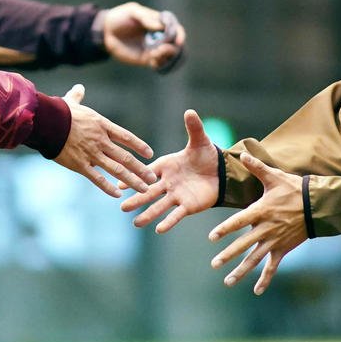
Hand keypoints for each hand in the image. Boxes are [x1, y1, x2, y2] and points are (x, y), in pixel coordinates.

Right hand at [54, 84, 155, 196]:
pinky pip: (97, 178)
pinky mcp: (80, 165)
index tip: (150, 154)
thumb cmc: (58, 111)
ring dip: (131, 180)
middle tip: (152, 178)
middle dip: (141, 169)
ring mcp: (91, 154)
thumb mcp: (71, 102)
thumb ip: (78, 96)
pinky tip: (117, 194)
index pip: (126, 137)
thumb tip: (79, 87)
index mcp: (102, 125)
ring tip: (143, 189)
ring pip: (117, 170)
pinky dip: (108, 187)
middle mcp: (101, 140)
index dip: (139, 146)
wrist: (46, 122)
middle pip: (126, 157)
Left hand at [101, 2, 185, 71]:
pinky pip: (159, 64)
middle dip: (172, 48)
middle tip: (160, 49)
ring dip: (166, 56)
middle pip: (175, 43)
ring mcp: (154, 47)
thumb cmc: (120, 17)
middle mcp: (159, 35)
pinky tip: (152, 62)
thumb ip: (146, 17)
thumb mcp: (132, 11)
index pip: (175, 28)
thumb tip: (161, 27)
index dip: (179, 34)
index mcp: (158, 22)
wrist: (106, 31)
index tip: (177, 41)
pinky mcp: (146, 58)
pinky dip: (160, 64)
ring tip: (153, 54)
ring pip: (169, 55)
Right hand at [120, 109, 218, 231]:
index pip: (147, 172)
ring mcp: (176, 195)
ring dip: (148, 214)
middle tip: (122, 208)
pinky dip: (168, 222)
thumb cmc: (206, 155)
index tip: (120, 184)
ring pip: (159, 206)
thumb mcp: (200, 141)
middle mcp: (167, 183)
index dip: (134, 177)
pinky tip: (158, 230)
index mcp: (166, 166)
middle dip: (136, 199)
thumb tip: (190, 111)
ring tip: (135, 223)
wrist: (220, 172)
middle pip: (148, 192)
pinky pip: (176, 215)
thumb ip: (193, 128)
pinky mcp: (187, 206)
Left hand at [208, 152, 308, 294]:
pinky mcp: (283, 249)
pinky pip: (272, 266)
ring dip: (241, 271)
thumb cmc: (294, 189)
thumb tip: (242, 153)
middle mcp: (265, 229)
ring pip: (255, 259)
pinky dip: (264, 279)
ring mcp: (274, 241)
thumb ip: (256, 167)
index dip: (225, 229)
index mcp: (261, 211)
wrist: (318, 206)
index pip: (239, 222)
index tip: (212, 237)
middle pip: (244, 244)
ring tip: (227, 281)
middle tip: (214, 264)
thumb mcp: (274, 176)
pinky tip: (256, 290)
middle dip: (228, 255)